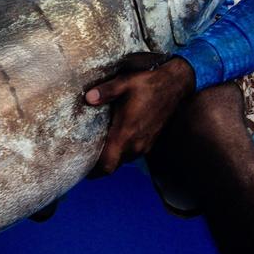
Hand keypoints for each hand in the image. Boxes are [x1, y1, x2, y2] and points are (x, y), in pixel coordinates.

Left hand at [83, 53, 195, 176]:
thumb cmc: (148, 84)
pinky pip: (131, 154)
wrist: (174, 86)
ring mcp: (144, 145)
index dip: (93, 170)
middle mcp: (136, 144)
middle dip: (97, 164)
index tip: (80, 165)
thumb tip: (88, 98)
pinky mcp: (149, 142)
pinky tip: (112, 138)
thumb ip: (106, 91)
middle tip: (81, 155)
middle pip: (112, 166)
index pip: (108, 164)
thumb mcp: (124, 83)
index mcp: (127, 133)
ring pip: (122, 160)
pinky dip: (120, 151)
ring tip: (94, 146)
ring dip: (110, 157)